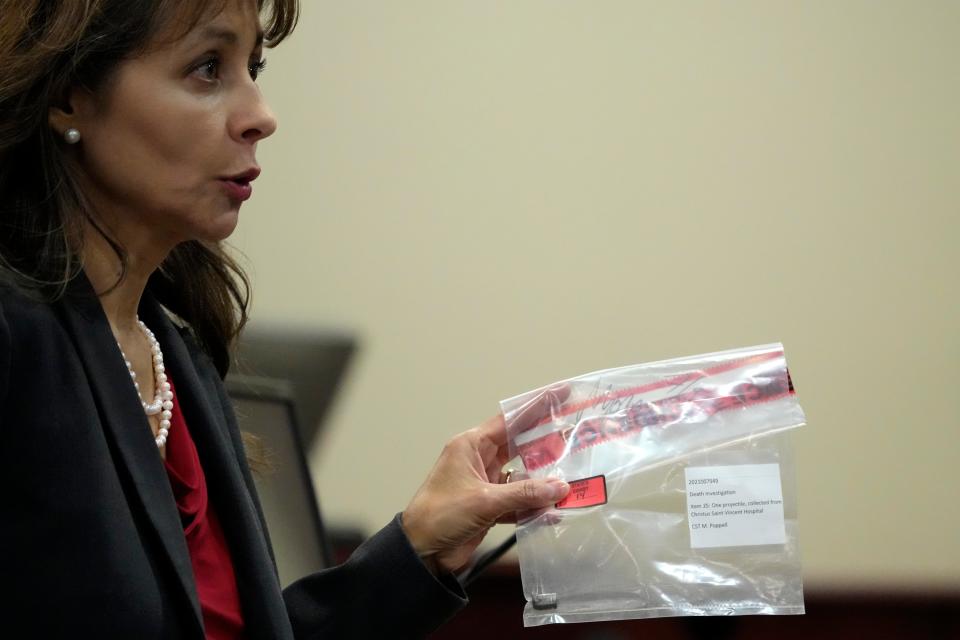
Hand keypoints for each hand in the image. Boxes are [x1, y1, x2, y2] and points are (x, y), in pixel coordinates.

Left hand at [401, 387, 569, 574]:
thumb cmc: (440, 515)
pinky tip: (554, 509)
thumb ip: (524, 493)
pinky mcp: (490, 507)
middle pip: (520, 445)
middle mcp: (479, 460)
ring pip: (523, 475)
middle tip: (577, 438)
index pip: (509, 420)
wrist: (421, 552)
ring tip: (572, 476)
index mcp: (471, 446)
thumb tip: (560, 486)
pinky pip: (519, 500)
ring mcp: (486, 484)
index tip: (560, 394)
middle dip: (546, 443)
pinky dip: (535, 505)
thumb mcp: (484, 500)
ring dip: (544, 479)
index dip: (536, 407)